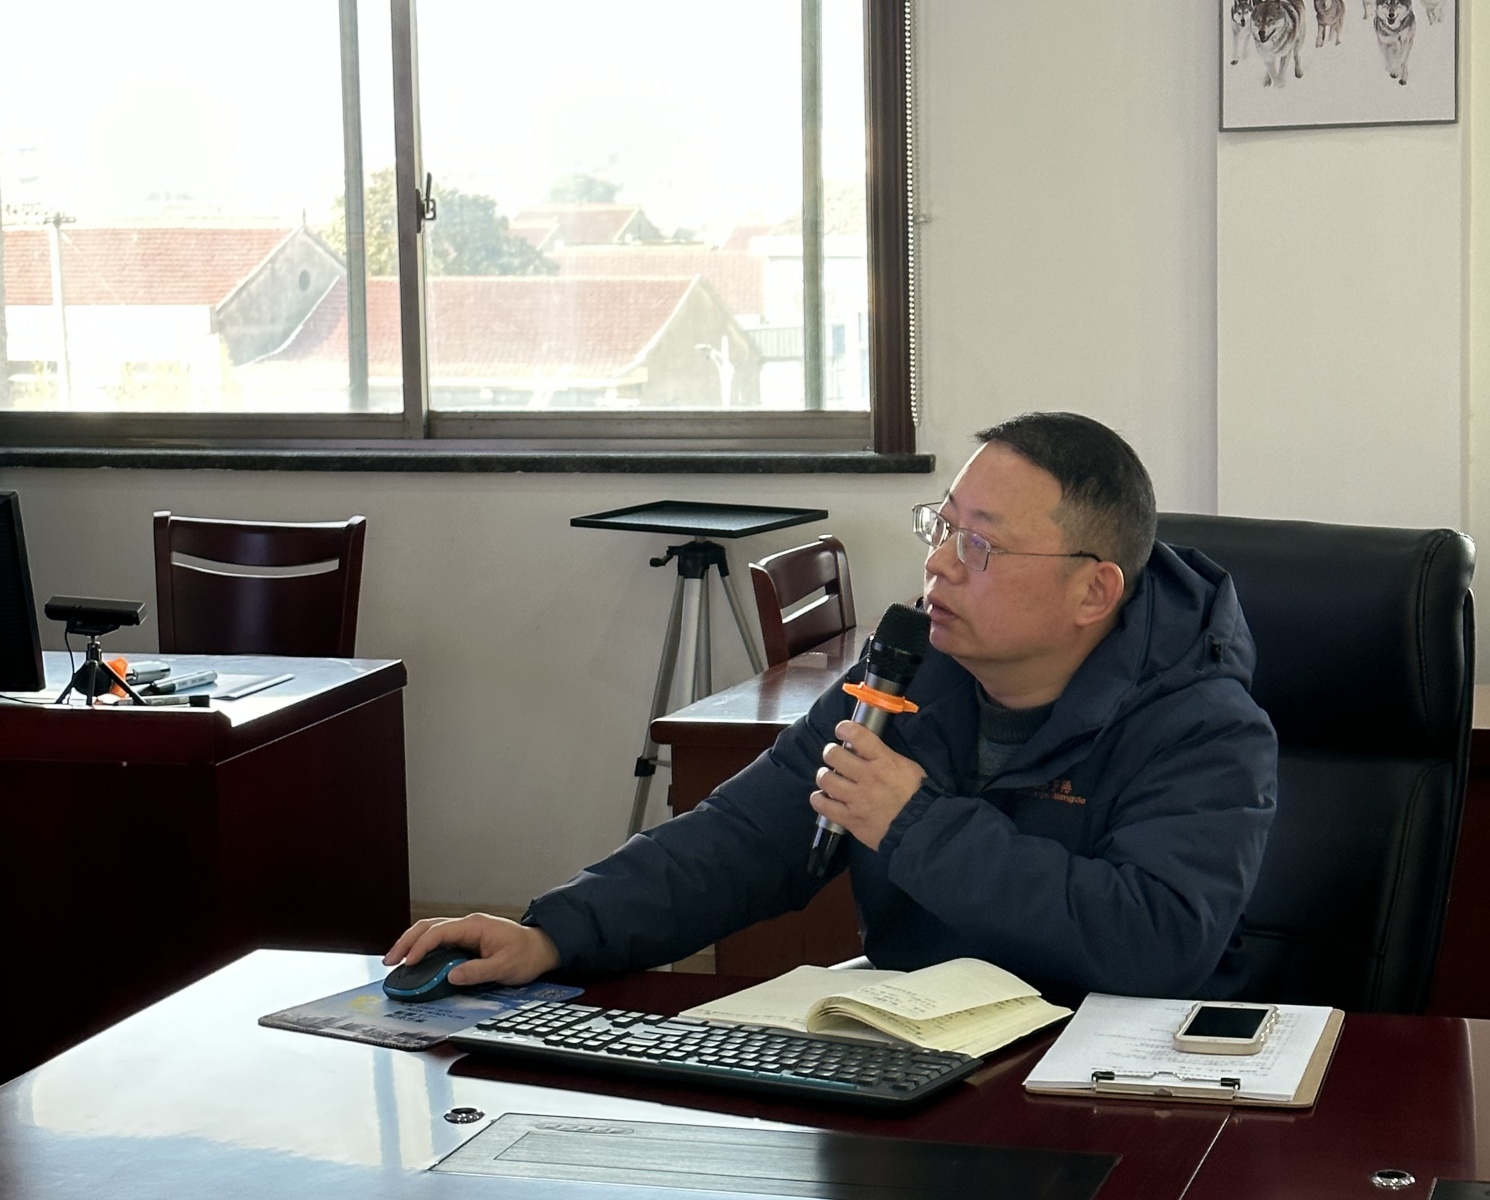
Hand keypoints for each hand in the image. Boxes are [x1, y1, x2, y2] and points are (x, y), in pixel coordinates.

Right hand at [382, 913, 559, 986]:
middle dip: (406, 941)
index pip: (440, 932)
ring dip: (411, 943)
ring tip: (395, 960)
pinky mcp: (465, 940)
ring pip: (430, 930)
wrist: (540, 948)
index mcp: (475, 926)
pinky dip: (422, 947)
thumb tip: (451, 976)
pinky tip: (413, 959)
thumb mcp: (504, 967)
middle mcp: (467, 925)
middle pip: (428, 926)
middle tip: (390, 960)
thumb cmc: (525, 955)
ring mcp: (465, 931)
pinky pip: (438, 940)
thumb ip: (478, 972)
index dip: (421, 946)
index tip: (408, 962)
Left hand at [810, 720, 925, 851]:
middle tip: (834, 757)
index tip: (841, 730)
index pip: (858, 736)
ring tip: (828, 777)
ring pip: (825, 779)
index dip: (844, 728)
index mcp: (884, 761)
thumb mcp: (907, 767)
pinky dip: (819, 799)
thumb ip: (886, 757)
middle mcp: (868, 777)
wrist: (922, 828)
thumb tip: (866, 750)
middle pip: (834, 755)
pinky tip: (823, 797)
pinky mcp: (851, 820)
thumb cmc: (918, 796)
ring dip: (824, 776)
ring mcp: (857, 799)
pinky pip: (824, 806)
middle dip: (831, 753)